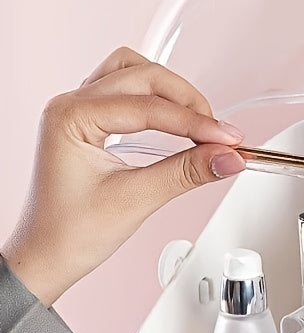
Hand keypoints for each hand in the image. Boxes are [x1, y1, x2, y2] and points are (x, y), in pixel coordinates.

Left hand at [2, 47, 246, 305]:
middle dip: (187, 102)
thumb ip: (186, 173)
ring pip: (134, 75)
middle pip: (143, 77)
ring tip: (200, 123)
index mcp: (71, 117)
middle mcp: (72, 105)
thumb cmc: (71, 233)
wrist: (47, 257)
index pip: (148, 107)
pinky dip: (157, 102)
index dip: (195, 123)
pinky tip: (176, 123)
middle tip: (220, 134)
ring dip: (171, 93)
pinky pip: (127, 93)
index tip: (228, 140)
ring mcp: (80, 111)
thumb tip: (227, 158)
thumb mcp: (137, 200)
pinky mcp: (91, 124)